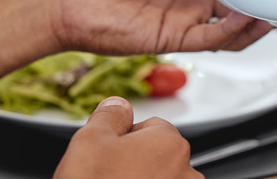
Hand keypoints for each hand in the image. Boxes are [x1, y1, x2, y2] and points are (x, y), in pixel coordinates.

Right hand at [54, 96, 201, 178]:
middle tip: (108, 177)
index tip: (108, 156)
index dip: (123, 140)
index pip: (150, 127)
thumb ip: (110, 115)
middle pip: (158, 156)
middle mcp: (186, 172)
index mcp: (170, 143)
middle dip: (135, 164)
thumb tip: (119, 105)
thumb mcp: (90, 141)